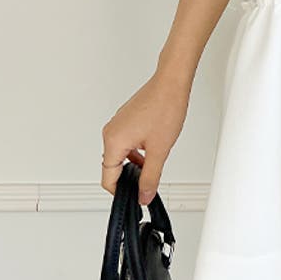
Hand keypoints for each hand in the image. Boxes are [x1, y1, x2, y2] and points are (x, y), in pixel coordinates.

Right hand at [101, 69, 190, 204]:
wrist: (172, 83)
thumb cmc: (165, 107)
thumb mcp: (159, 150)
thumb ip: (150, 177)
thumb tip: (144, 195)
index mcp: (113, 141)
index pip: (108, 178)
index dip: (121, 192)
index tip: (134, 196)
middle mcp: (111, 131)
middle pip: (113, 166)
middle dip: (129, 177)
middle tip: (147, 182)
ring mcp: (118, 123)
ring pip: (121, 153)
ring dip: (134, 163)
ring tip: (154, 163)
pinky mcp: (126, 118)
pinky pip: (125, 141)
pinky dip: (136, 150)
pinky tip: (152, 150)